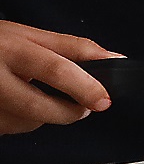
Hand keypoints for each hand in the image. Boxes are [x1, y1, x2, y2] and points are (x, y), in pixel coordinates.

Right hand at [0, 22, 117, 132]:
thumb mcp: (30, 35)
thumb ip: (73, 48)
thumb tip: (114, 59)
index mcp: (12, 48)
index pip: (55, 69)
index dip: (84, 87)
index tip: (103, 100)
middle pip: (37, 105)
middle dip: (68, 112)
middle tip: (83, 108)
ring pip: (24, 123)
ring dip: (44, 117)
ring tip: (41, 98)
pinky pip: (9, 128)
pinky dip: (21, 122)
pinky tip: (16, 105)